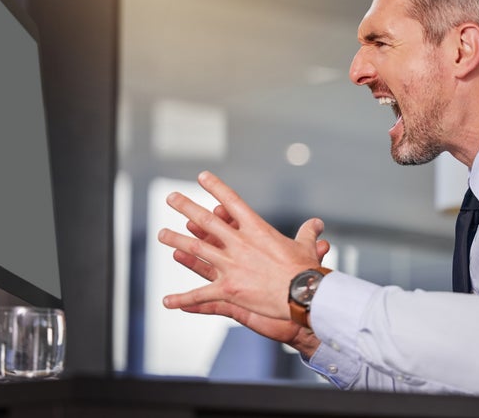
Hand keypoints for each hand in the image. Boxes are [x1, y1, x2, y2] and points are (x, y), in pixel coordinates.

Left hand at [158, 171, 325, 321]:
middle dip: (186, 207)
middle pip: (206, 221)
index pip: (232, 201)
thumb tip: (316, 224)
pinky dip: (182, 299)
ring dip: (176, 241)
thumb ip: (308, 233)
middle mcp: (239, 243)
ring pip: (196, 250)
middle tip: (171, 197)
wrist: (304, 294)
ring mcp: (230, 265)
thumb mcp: (307, 247)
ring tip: (161, 234)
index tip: (202, 177)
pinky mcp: (228, 289)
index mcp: (257, 229)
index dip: (216, 187)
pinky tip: (167, 301)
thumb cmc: (307, 270)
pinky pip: (200, 294)